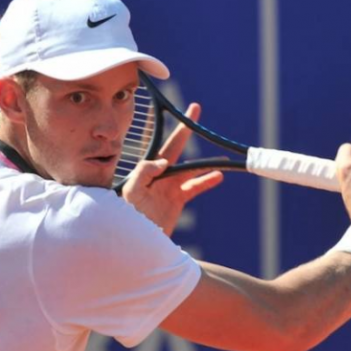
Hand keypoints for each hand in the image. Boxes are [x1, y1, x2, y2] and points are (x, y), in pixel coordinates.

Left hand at [122, 103, 223, 235]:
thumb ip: (144, 173)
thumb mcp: (131, 191)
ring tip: (222, 157)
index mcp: (148, 169)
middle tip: (196, 109)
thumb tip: (164, 162)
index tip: (181, 112)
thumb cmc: (128, 215)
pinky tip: (218, 176)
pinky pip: (195, 187)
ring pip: (191, 169)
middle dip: (186, 130)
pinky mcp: (177, 200)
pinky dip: (206, 181)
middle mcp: (159, 174)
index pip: (163, 144)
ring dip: (205, 163)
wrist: (136, 241)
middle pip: (177, 147)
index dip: (173, 128)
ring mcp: (169, 186)